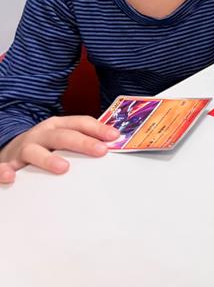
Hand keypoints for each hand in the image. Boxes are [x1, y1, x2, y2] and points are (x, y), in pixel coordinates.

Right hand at [0, 116, 119, 184]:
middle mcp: (41, 134)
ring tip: (63, 168)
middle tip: (100, 150)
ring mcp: (23, 148)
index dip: (97, 129)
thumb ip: (83, 140)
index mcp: (57, 126)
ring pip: (34, 151)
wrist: (9, 150)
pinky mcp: (7, 163)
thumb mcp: (62, 138)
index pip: (80, 123)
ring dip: (48, 159)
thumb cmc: (44, 145)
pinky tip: (11, 178)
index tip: (115, 136)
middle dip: (82, 142)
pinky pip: (3, 168)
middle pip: (62, 136)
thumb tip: (112, 144)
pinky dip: (4, 172)